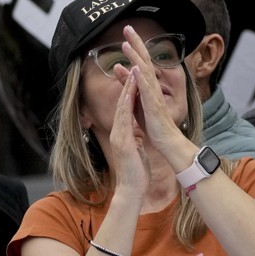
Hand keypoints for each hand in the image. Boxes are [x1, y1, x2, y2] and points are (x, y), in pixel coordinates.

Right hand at [107, 68, 150, 200]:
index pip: (125, 108)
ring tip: (131, 73)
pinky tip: (131, 93)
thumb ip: (134, 140)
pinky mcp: (123, 141)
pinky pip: (124, 118)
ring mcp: (118, 135)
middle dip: (125, 85)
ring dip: (126, 89)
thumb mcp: (135, 150)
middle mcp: (118, 132)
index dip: (129, 92)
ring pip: (121, 107)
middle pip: (121, 103)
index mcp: (122, 133)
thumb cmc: (136, 171)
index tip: (134, 76)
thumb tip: (135, 134)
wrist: (132, 188)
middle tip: (129, 67)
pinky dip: (127, 104)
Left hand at [119, 25, 191, 165]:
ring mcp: (154, 94)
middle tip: (128, 27)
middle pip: (144, 60)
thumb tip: (119, 68)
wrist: (166, 140)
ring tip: (127, 43)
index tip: (128, 33)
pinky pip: (146, 88)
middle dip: (136, 43)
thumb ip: (129, 84)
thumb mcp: (137, 100)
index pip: (141, 61)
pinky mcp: (153, 104)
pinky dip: (141, 77)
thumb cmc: (153, 123)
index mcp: (149, 84)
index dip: (135, 46)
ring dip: (136, 56)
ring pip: (145, 71)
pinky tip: (135, 67)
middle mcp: (153, 86)